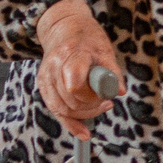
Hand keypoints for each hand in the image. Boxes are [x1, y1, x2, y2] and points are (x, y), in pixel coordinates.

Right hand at [37, 0, 121, 140]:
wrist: (64, 29)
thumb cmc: (88, 38)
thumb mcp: (105, 50)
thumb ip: (112, 72)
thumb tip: (119, 92)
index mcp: (70, 56)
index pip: (74, 86)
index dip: (91, 97)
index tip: (107, 97)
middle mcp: (52, 68)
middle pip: (69, 101)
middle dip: (91, 107)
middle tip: (108, 103)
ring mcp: (45, 78)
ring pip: (61, 109)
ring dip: (83, 114)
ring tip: (101, 106)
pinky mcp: (43, 86)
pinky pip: (55, 110)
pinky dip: (70, 123)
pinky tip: (83, 133)